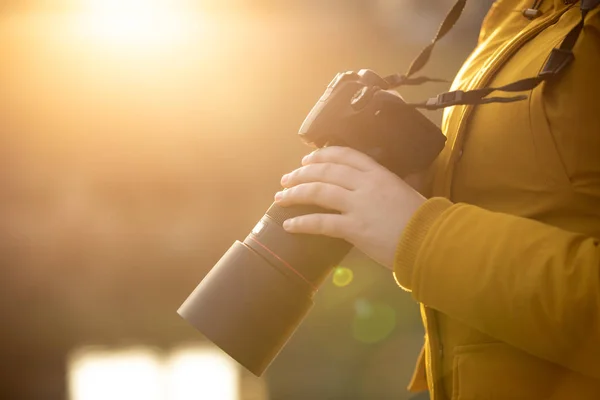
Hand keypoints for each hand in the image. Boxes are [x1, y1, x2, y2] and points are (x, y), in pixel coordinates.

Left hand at [274, 146, 425, 269]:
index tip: (307, 159)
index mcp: (379, 173)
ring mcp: (358, 205)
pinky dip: (302, 222)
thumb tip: (388, 181)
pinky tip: (289, 224)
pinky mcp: (354, 228)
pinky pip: (321, 222)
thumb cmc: (423, 218)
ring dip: (295, 194)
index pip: (345, 156)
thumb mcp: (407, 191)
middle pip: (325, 171)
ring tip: (280, 197)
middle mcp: (365, 184)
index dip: (322, 156)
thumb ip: (391, 184)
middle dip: (301, 174)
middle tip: (286, 179)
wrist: (431, 240)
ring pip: (319, 192)